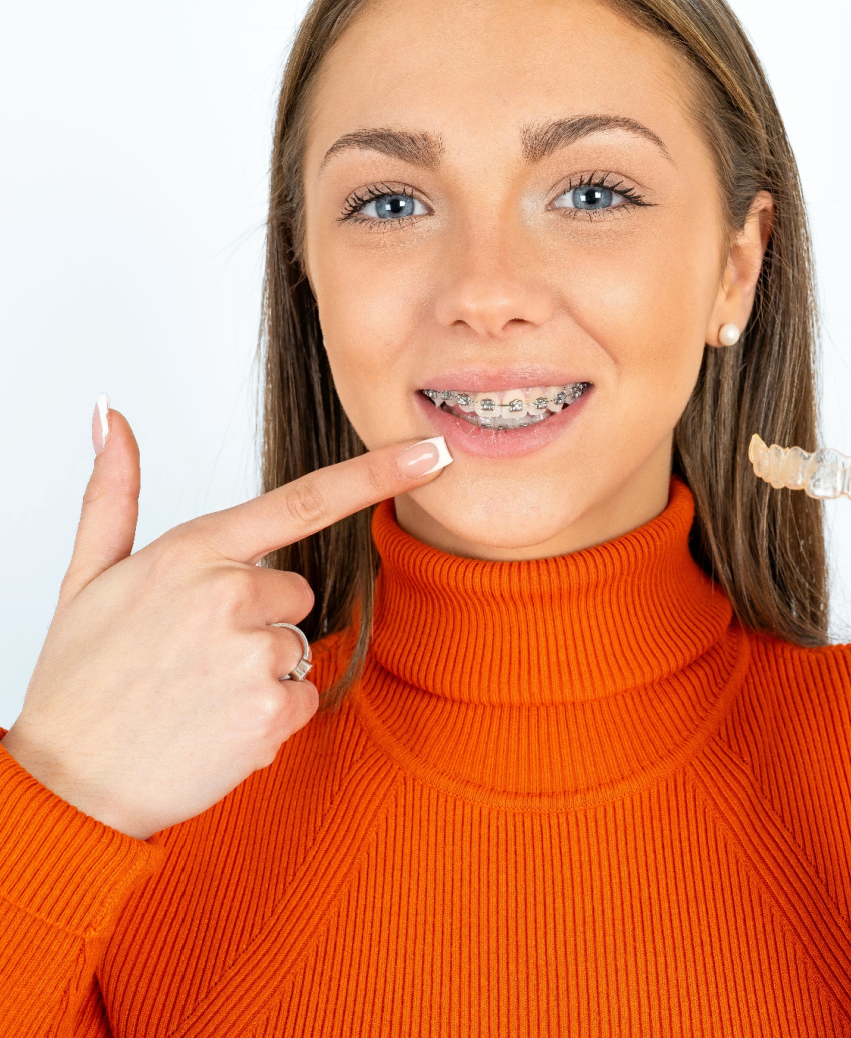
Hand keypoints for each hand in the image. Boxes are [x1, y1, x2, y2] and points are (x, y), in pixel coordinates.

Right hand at [1, 404, 449, 839]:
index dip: (377, 474)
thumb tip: (115, 418)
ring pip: (297, 648)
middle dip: (258, 621)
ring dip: (260, 673)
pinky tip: (214, 727)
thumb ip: (114, 494)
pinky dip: (269, 717)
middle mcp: (227, 594)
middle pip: (297, 592)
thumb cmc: (79, 680)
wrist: (68, 784)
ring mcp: (251, 653)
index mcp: (192, 552)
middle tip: (193, 657)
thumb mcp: (87, 577)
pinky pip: (303, 696)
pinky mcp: (271, 709)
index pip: (304, 500)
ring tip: (195, 694)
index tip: (431, 453)